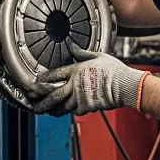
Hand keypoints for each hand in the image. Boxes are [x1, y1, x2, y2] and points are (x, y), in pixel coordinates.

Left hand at [32, 44, 148, 115]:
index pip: (54, 74)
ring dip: (54, 110)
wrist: (124, 85)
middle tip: (36, 107)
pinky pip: (76, 111)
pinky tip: (69, 111)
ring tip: (48, 113)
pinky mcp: (87, 107)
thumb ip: (82, 53)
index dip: (44, 78)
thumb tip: (72, 47)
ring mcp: (80, 97)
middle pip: (53, 95)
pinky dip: (72, 111)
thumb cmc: (114, 70)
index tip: (37, 81)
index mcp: (76, 70)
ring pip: (62, 106)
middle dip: (42, 102)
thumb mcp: (98, 56)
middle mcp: (75, 85)